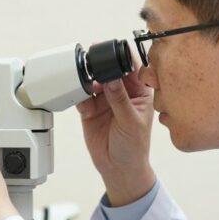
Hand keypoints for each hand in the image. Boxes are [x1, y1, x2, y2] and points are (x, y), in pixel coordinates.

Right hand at [75, 49, 155, 206]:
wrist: (118, 168)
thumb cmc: (134, 147)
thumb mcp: (131, 122)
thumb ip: (120, 99)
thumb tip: (112, 78)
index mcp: (139, 93)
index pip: (132, 69)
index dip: (123, 59)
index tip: (114, 51)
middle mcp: (122, 93)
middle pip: (110, 72)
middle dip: (102, 67)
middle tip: (94, 63)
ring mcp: (105, 101)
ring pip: (94, 82)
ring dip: (89, 80)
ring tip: (87, 84)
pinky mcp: (90, 110)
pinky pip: (82, 96)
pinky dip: (79, 95)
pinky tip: (82, 100)